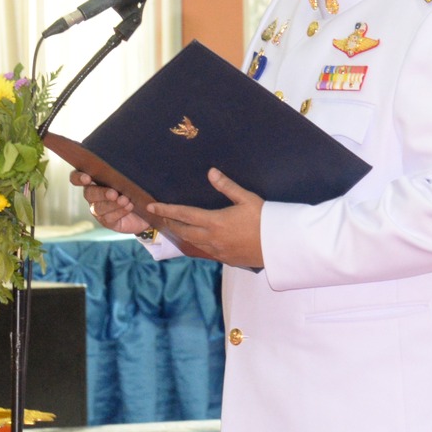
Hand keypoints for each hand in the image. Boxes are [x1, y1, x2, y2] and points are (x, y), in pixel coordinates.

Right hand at [71, 170, 147, 235]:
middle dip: (101, 193)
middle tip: (114, 193)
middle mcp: (93, 194)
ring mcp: (98, 209)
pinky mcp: (107, 221)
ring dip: (111, 204)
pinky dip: (119, 212)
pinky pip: (108, 218)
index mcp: (95, 178)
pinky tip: (129, 207)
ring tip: (125, 200)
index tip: (87, 178)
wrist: (146, 209)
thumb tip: (136, 170)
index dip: (78, 178)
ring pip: (98, 207)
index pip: (77, 177)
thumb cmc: (137, 186)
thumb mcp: (135, 177)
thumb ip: (133, 173)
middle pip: (88, 193)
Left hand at [147, 169, 264, 268]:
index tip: (152, 206)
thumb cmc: (264, 219)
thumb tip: (211, 172)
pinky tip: (198, 239)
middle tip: (162, 215)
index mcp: (214, 222)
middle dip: (171, 222)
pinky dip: (196, 243)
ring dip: (182, 234)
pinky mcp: (226, 259)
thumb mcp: (247, 199)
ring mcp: (218, 251)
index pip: (184, 215)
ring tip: (176, 226)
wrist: (279, 246)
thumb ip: (227, 186)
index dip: (166, 210)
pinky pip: (205, 251)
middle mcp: (212, 238)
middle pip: (183, 231)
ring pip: (192, 243)